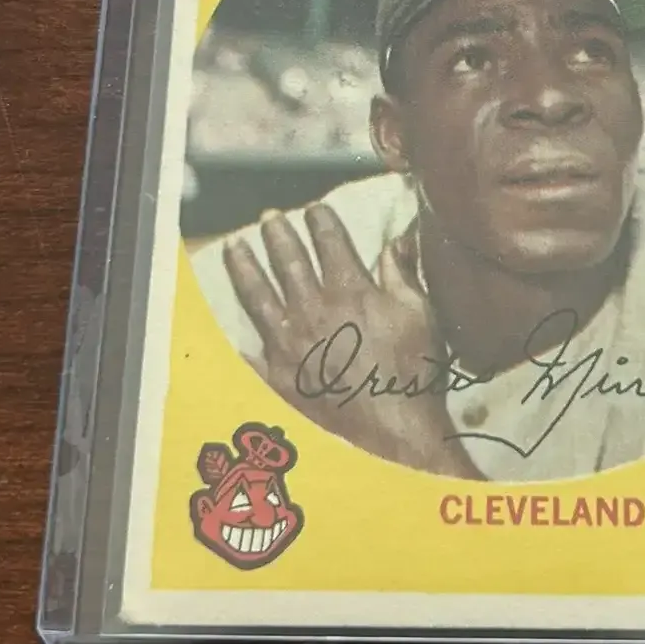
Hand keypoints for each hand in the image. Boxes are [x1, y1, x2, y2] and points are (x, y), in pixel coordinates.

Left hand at [222, 204, 480, 477]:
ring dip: (245, 267)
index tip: (314, 209)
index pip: (330, 241)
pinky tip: (224, 328)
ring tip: (234, 247)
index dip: (321, 221)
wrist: (394, 434)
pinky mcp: (277, 377)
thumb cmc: (414, 374)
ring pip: (258, 295)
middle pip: (288, 260)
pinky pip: (249, 354)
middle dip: (278, 234)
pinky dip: (236, 341)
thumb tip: (399, 237)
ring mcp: (289, 343)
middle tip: (269, 218)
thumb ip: (402, 273)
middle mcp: (313, 309)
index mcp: (350, 290)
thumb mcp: (420, 315)